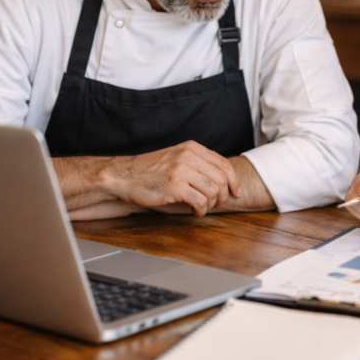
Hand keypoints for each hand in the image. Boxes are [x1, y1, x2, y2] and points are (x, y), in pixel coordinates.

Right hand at [111, 141, 240, 216]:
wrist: (123, 176)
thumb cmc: (149, 171)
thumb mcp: (176, 158)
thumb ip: (196, 164)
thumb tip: (220, 179)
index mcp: (191, 148)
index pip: (223, 163)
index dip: (234, 180)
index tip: (236, 192)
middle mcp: (188, 156)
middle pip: (221, 178)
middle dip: (224, 195)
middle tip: (218, 204)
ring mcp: (181, 170)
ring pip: (213, 190)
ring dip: (212, 204)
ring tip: (203, 208)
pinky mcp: (174, 185)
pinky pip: (200, 200)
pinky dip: (201, 209)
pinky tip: (195, 211)